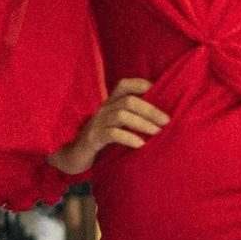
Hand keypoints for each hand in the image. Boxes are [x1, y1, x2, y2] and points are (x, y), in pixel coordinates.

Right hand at [50, 78, 167, 175]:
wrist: (73, 155)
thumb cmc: (100, 140)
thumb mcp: (115, 126)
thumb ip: (131, 119)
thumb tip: (160, 120)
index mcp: (109, 103)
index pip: (124, 85)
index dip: (142, 84)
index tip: (160, 91)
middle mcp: (103, 109)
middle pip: (128, 101)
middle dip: (150, 110)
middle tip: (167, 121)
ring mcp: (97, 123)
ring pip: (121, 115)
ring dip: (142, 123)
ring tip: (158, 132)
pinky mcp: (93, 138)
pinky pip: (112, 134)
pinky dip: (129, 138)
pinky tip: (141, 144)